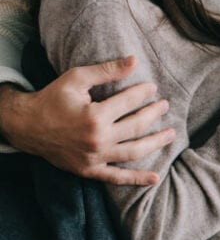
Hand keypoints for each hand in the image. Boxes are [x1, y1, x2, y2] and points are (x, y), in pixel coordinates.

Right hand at [0, 57, 174, 184]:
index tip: (153, 88)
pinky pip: (117, 178)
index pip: (128, 103)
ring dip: (155, 143)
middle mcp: (98, 139)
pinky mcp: (90, 171)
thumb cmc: (52, 99)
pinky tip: (155, 178)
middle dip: (153, 114)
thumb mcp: (77, 79)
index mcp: (95, 116)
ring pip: (133, 152)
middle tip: (165, 106)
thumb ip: (107, 70)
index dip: (143, 93)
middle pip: (136, 126)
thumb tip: (134, 61)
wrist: (28, 126)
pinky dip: (137, 179)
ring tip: (171, 134)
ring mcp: (95, 158)